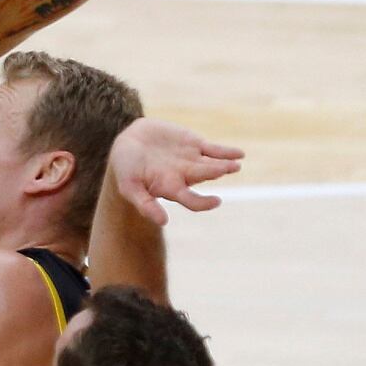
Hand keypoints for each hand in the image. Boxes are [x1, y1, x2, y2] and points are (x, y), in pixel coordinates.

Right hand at [110, 118, 243, 226]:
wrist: (128, 143)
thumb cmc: (126, 169)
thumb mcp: (129, 187)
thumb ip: (144, 204)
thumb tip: (163, 222)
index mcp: (171, 188)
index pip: (192, 200)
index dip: (204, 202)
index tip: (216, 201)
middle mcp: (184, 175)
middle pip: (205, 175)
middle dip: (216, 172)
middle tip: (229, 168)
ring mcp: (190, 159)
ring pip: (212, 163)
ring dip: (225, 164)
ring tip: (236, 164)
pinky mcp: (192, 143)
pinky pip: (213, 149)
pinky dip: (226, 152)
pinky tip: (239, 154)